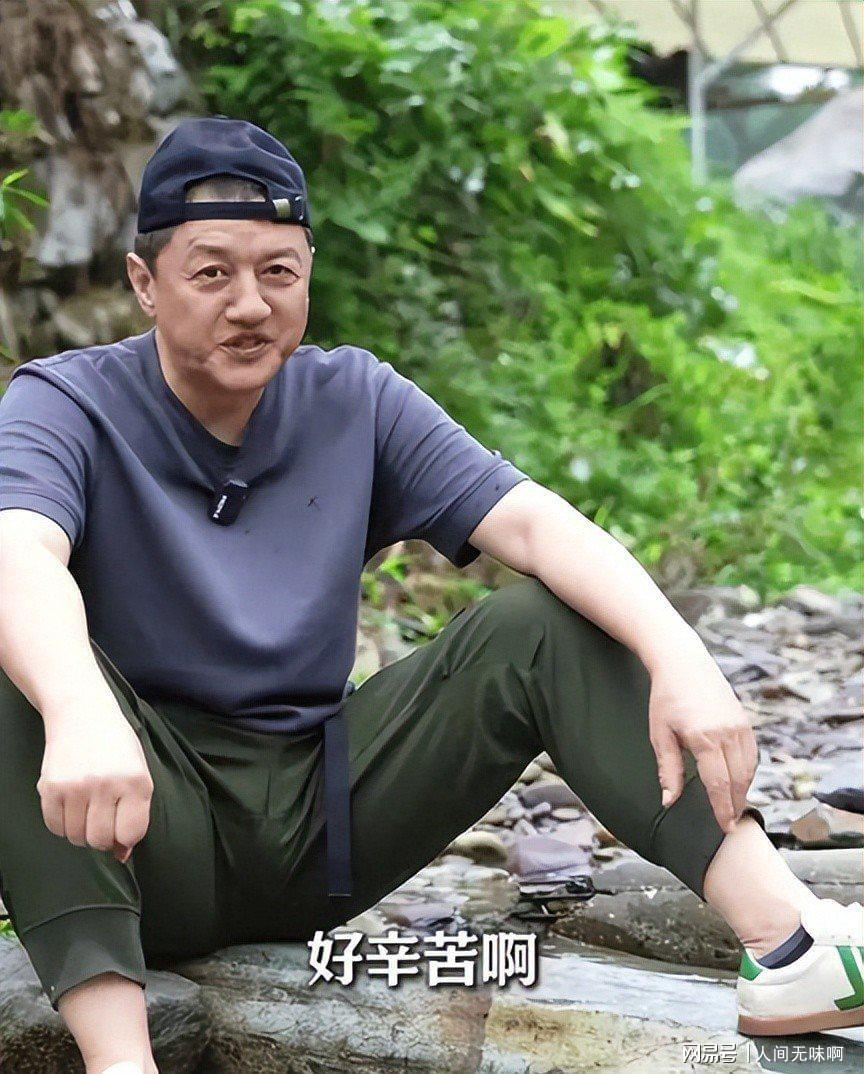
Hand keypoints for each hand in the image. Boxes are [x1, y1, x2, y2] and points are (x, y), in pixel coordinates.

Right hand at [37, 690, 153, 862]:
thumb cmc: (116, 746)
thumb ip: (135, 813)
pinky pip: (55, 827)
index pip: (131, 834)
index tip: (123, 827)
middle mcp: (105, 785)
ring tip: (88, 808)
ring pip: (76, 837)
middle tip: (103, 819)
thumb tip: (121, 855)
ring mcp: (75, 786)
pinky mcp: (49, 787)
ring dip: (82, 831)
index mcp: (135, 781)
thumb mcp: (137, 773)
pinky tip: (71, 805)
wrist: (82, 714)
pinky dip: (63, 824)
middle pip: (101, 840)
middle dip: (103, 838)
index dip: (127, 837)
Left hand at [647, 649, 758, 833]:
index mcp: (703, 737)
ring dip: (743, 790)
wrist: (683, 662)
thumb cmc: (666, 698)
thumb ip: (668, 769)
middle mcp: (727, 732)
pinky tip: (738, 781)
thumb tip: (669, 801)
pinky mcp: (745, 720)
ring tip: (734, 807)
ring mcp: (740, 725)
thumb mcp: (659, 734)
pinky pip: (752, 754)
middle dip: (735, 805)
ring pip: (749, 768)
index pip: (718, 784)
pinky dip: (747, 771)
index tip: (724, 828)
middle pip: (738, 780)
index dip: (721, 809)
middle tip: (730, 824)